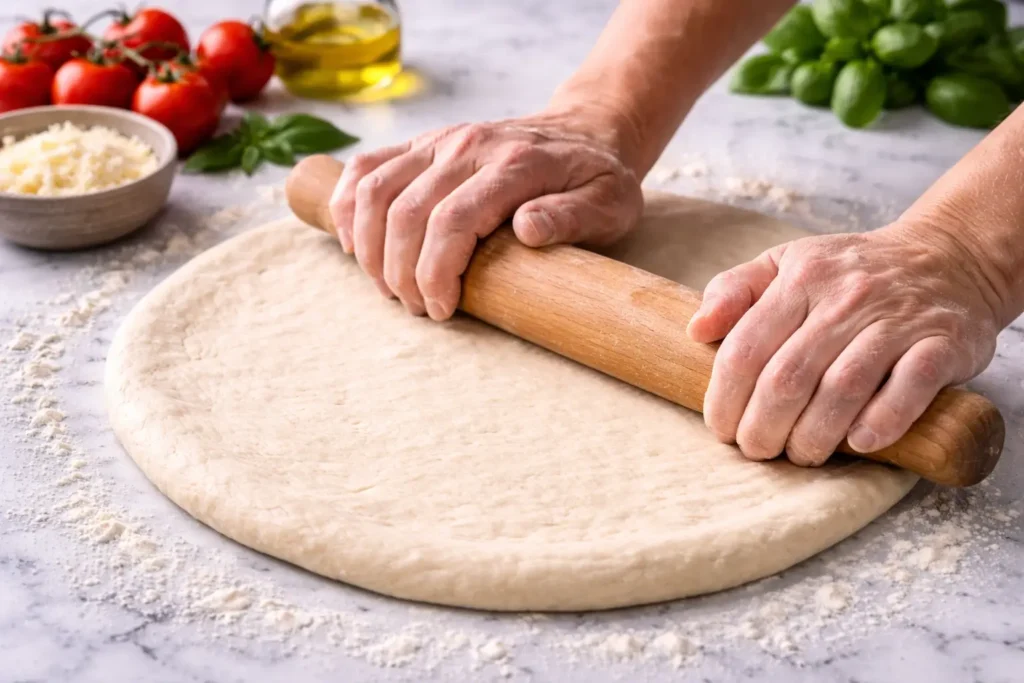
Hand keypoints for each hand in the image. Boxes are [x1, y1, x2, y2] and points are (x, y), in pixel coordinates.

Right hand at [328, 109, 642, 319]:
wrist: (584, 131)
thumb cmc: (597, 179)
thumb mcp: (609, 203)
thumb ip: (573, 216)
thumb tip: (527, 230)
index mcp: (514, 164)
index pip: (451, 220)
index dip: (435, 273)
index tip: (441, 310)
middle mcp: (468, 145)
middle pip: (405, 212)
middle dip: (400, 273)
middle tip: (418, 309)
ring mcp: (439, 141)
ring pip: (375, 190)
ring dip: (369, 247)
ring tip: (389, 288)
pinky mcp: (422, 145)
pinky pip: (366, 168)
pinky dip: (348, 206)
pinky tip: (353, 243)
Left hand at [686, 223, 1000, 465]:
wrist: (948, 256)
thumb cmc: (850, 272)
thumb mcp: (785, 263)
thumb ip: (734, 291)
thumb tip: (696, 330)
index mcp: (800, 278)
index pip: (746, 347)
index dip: (725, 398)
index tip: (721, 428)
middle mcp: (846, 296)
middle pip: (788, 377)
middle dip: (763, 427)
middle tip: (757, 450)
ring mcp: (898, 319)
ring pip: (842, 388)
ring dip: (813, 435)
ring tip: (801, 454)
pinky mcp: (944, 342)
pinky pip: (910, 387)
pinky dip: (882, 421)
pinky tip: (860, 443)